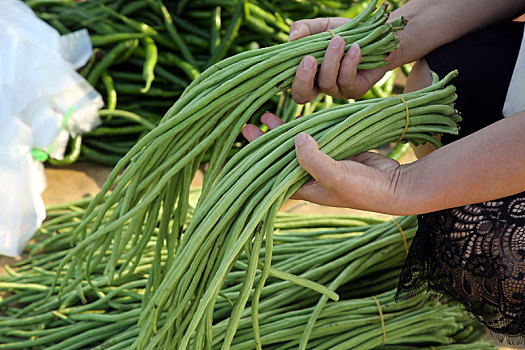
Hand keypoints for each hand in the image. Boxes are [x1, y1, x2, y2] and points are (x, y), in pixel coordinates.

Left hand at [242, 113, 401, 212]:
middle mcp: (308, 177)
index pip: (271, 176)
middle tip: (248, 126)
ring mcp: (321, 164)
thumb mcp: (334, 175)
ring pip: (294, 146)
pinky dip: (303, 128)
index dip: (255, 162)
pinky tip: (296, 117)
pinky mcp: (335, 153)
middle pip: (279, 159)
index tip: (243, 144)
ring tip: (265, 116)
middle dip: (264, 143)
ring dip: (281, 132)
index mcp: (303, 188)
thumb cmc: (363, 188)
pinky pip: (313, 138)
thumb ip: (312, 159)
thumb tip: (296, 137)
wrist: (394, 185)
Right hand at [289, 18, 394, 102]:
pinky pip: (346, 80)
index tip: (297, 57)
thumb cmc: (346, 33)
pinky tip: (355, 48)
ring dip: (331, 60)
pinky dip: (349, 62)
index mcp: (307, 73)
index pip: (289, 84)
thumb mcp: (321, 27)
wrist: (378, 36)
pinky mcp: (355, 90)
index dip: (288, 77)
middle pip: (301, 96)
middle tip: (309, 59)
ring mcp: (337, 90)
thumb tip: (292, 38)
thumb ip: (303, 29)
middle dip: (302, 79)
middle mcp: (319, 86)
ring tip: (339, 40)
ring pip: (326, 83)